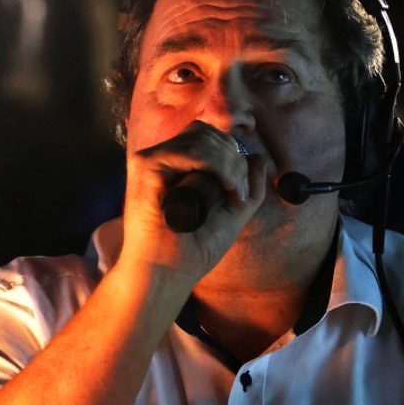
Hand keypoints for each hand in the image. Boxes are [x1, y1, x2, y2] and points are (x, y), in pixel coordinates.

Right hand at [119, 120, 266, 280]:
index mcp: (181, 167)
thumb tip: (257, 157)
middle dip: (233, 157)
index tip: (242, 193)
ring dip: (228, 163)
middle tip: (240, 192)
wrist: (169, 272)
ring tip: (234, 192)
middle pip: (206, 132)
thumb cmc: (196, 248)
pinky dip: (216, 164)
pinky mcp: (146, 165)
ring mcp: (154, 160)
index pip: (210, 139)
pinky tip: (226, 187)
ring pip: (201, 137)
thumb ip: (248, 185)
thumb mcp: (234, 213)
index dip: (233, 157)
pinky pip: (190, 148)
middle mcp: (166, 160)